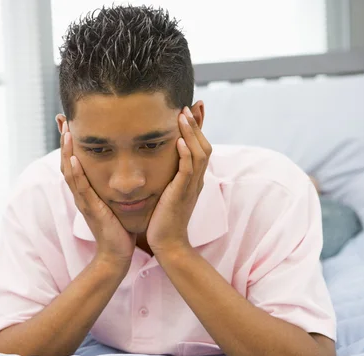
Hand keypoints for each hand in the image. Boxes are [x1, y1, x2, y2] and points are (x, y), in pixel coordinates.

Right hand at [60, 122, 136, 267]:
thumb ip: (113, 186)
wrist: (117, 253)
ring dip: (67, 151)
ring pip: (70, 172)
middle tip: (62, 119)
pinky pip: (81, 187)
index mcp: (86, 190)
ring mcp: (83, 201)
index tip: (69, 121)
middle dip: (64, 140)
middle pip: (66, 162)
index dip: (70, 142)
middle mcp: (81, 193)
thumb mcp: (113, 201)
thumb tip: (122, 169)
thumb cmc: (119, 227)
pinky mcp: (91, 209)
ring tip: (66, 131)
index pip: (74, 161)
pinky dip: (76, 171)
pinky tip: (74, 157)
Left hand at [146, 107, 212, 256]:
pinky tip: (180, 140)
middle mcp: (196, 180)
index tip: (194, 107)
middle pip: (204, 145)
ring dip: (192, 133)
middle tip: (191, 105)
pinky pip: (188, 170)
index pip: (200, 146)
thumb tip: (158, 163)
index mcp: (192, 178)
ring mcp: (191, 186)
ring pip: (199, 153)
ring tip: (184, 115)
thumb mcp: (167, 192)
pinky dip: (186, 154)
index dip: (199, 127)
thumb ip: (167, 177)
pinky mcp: (183, 193)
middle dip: (198, 124)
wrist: (168, 243)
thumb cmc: (163, 220)